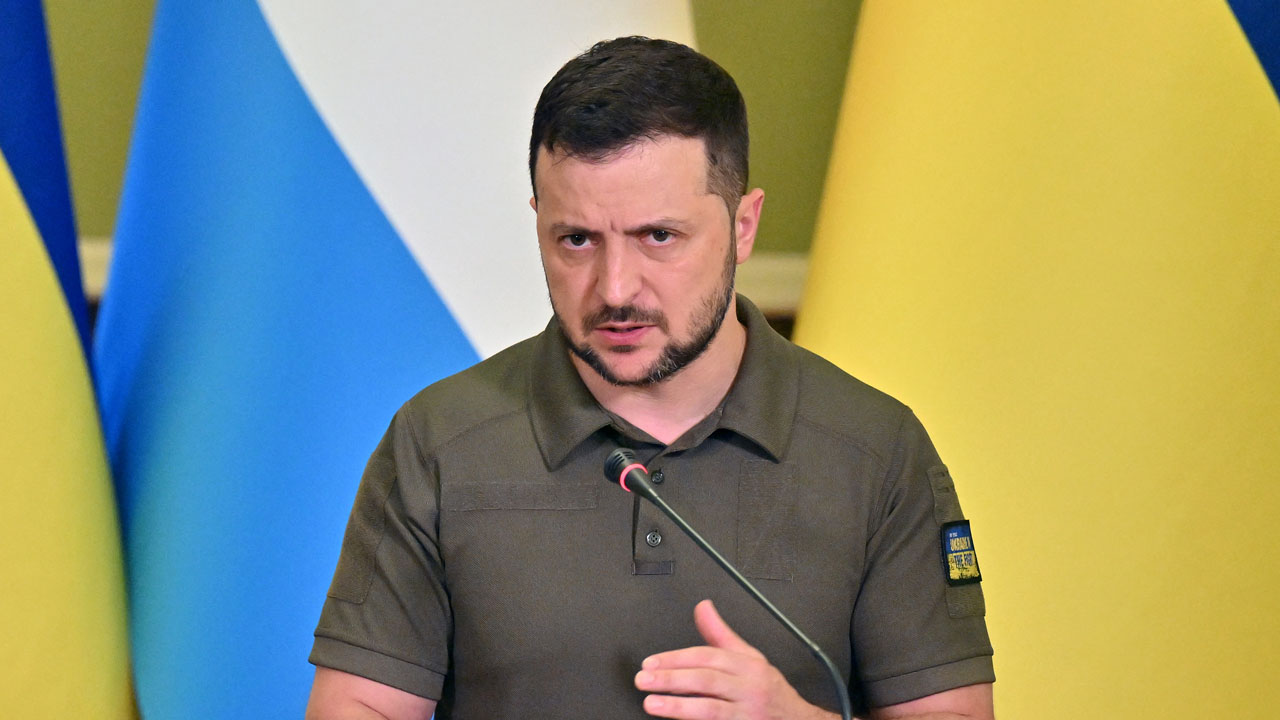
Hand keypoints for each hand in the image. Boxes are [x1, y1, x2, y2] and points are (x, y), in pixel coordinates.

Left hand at [634, 599, 836, 719]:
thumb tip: (702, 608)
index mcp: (747, 666)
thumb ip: (720, 634)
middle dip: (672, 678)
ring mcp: (747, 714)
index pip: (708, 657)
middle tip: (644, 679)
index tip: (651, 662)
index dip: (676, 658)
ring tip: (653, 703)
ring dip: (679, 706)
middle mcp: (748, 689)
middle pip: (707, 680)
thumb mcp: (749, 657)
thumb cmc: (770, 690)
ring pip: (710, 709)